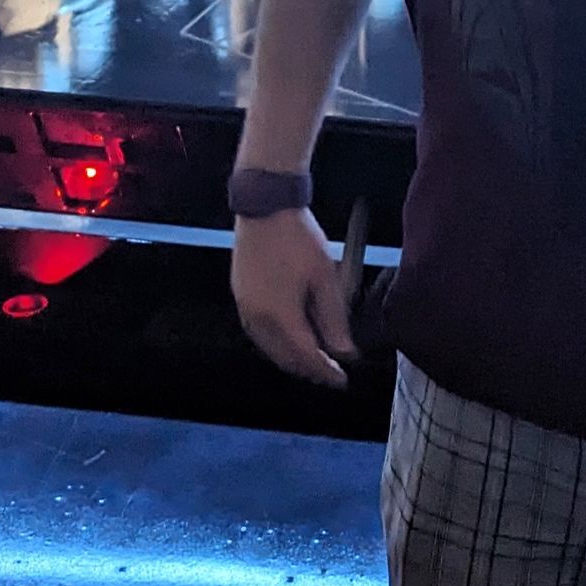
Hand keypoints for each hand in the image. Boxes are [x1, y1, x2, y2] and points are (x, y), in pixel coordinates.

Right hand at [231, 208, 359, 388]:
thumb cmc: (298, 238)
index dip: (325, 372)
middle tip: (331, 371)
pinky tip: (294, 336)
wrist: (265, 206)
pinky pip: (259, 333)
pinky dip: (278, 342)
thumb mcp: (325, 278)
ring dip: (293, 357)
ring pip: (270, 349)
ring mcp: (244, 308)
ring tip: (316, 356)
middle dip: (309, 369)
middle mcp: (256, 319)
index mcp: (279, 317)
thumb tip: (345, 352)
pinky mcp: (240, 296)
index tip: (342, 380)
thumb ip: (334, 320)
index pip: (306, 358)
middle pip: (285, 359)